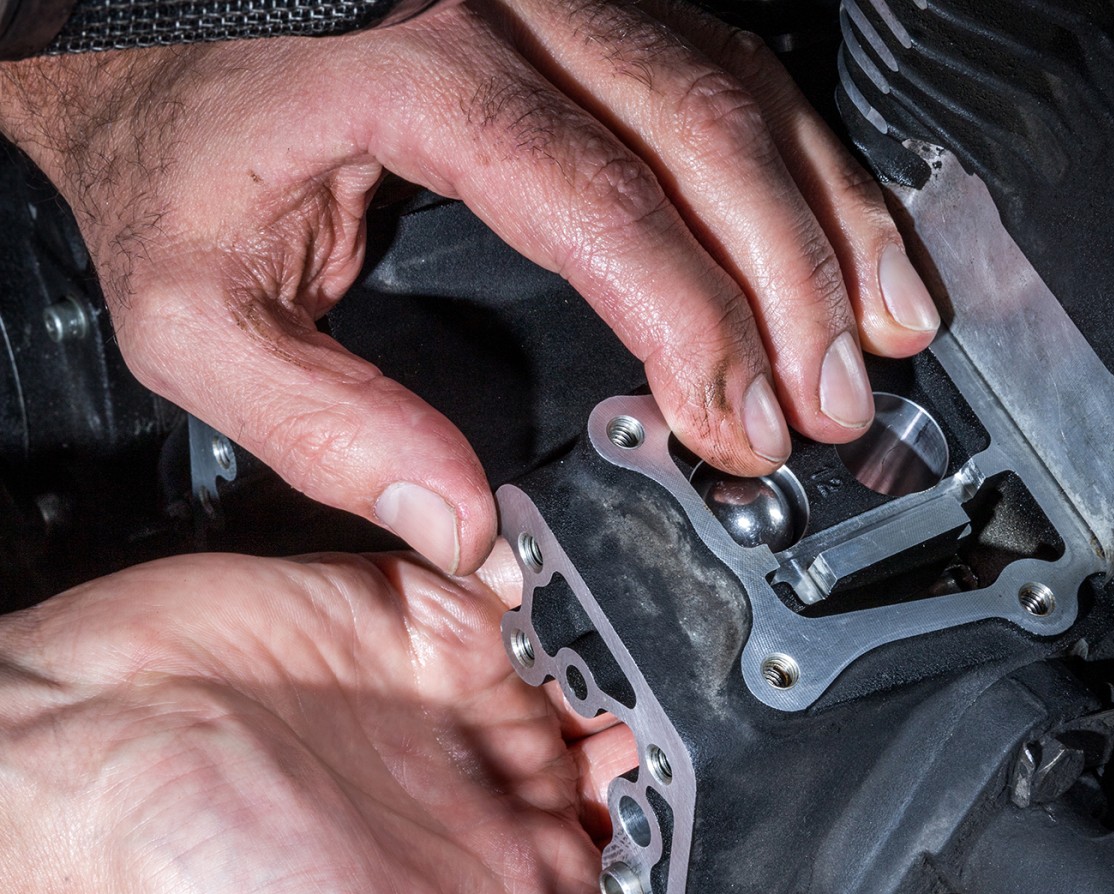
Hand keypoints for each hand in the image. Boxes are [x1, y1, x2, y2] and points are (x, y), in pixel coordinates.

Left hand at [0, 1, 937, 572]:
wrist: (131, 31)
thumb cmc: (160, 152)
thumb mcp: (196, 314)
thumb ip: (321, 426)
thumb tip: (464, 527)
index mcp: (410, 68)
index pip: (601, 203)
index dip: (693, 325)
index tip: (736, 426)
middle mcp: (504, 4)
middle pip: (707, 134)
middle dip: (796, 285)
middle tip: (838, 403)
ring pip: (739, 93)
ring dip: (829, 218)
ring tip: (888, 327)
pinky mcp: (577, 10)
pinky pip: (721, 70)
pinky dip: (796, 165)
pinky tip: (839, 237)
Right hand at [0, 547, 643, 893]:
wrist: (78, 756)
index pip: (647, 870)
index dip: (699, 836)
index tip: (734, 798)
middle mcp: (493, 798)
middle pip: (639, 753)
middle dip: (681, 724)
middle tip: (705, 695)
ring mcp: (462, 701)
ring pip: (598, 663)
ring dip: (633, 645)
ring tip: (660, 626)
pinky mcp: (424, 617)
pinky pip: (528, 588)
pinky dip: (566, 581)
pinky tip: (588, 580)